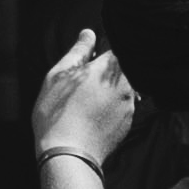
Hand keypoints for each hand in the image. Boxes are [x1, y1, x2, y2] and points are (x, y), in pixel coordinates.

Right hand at [33, 30, 141, 172]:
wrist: (68, 154)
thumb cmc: (58, 112)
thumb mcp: (60, 75)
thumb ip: (78, 51)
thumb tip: (89, 34)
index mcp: (112, 67)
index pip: (118, 47)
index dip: (104, 51)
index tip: (90, 60)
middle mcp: (127, 84)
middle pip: (122, 69)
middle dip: (105, 72)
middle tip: (83, 84)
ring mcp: (130, 106)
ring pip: (122, 89)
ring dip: (108, 91)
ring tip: (84, 102)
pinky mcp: (129, 124)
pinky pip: (121, 108)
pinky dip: (109, 109)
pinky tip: (91, 116)